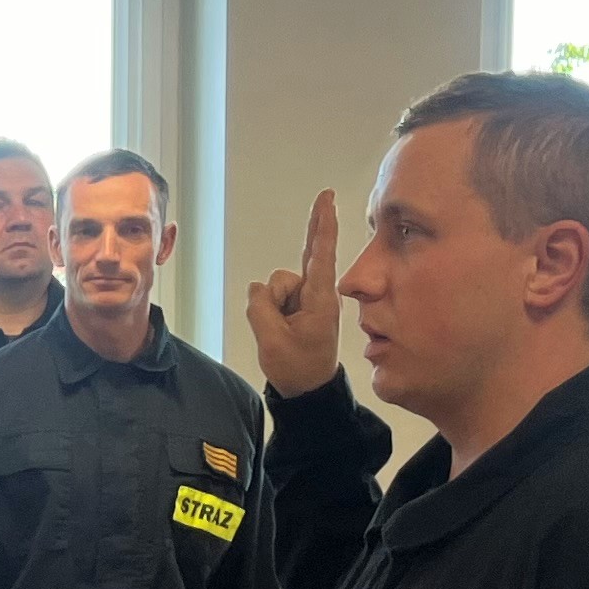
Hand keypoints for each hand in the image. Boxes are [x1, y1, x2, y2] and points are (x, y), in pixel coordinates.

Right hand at [245, 188, 344, 398]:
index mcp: (319, 299)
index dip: (322, 225)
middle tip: (324, 200)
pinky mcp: (297, 304)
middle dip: (307, 242)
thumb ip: (261, 308)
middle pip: (302, 260)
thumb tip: (260, 289)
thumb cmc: (297, 367)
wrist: (308, 389)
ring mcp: (306, 297)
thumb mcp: (272, 340)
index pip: (321, 254)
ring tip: (281, 332)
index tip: (328, 199)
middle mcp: (316, 292)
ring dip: (271, 305)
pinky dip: (270, 308)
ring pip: (276, 284)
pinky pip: (273, 294)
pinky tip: (278, 326)